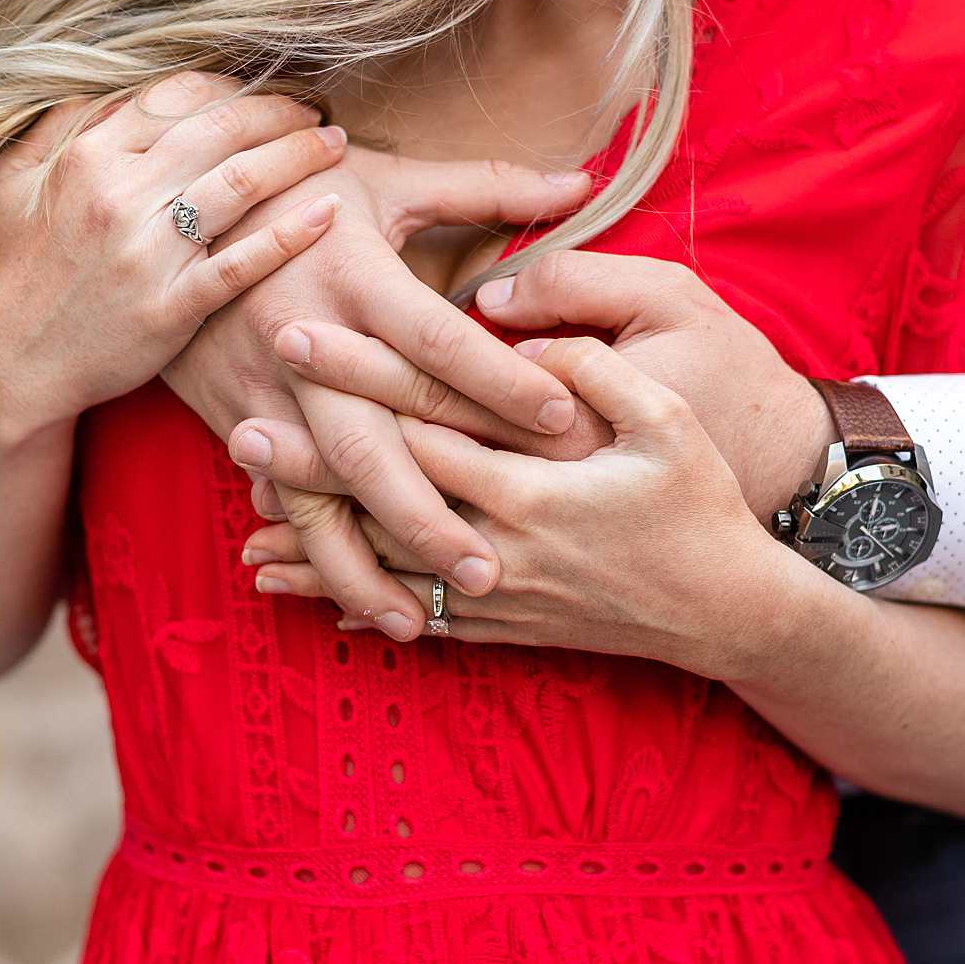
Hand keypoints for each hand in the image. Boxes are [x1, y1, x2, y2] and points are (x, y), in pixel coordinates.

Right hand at [0, 72, 345, 443]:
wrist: (14, 363)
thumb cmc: (17, 269)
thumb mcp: (13, 182)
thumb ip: (58, 125)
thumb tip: (107, 81)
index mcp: (86, 156)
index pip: (177, 95)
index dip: (232, 84)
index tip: (263, 86)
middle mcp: (119, 196)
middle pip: (222, 129)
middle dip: (279, 111)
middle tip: (314, 110)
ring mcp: (148, 253)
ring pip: (242, 183)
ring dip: (299, 156)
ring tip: (333, 145)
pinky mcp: (173, 307)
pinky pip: (243, 261)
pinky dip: (291, 233)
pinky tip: (329, 210)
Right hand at [158, 149, 594, 640]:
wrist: (164, 208)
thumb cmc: (298, 190)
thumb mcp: (386, 179)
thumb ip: (487, 186)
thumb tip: (581, 181)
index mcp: (353, 278)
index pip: (436, 341)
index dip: (500, 381)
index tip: (563, 420)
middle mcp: (306, 344)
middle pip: (369, 446)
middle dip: (427, 518)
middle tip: (488, 572)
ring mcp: (265, 391)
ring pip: (314, 494)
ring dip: (360, 564)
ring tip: (414, 622)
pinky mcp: (236, 418)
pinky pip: (278, 497)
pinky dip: (311, 550)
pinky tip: (349, 597)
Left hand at [242, 337, 786, 674]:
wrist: (727, 611)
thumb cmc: (702, 506)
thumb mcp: (670, 418)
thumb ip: (597, 370)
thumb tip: (529, 338)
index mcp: (529, 486)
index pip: (423, 422)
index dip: (357, 376)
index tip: (301, 335)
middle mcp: (496, 545)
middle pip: (383, 495)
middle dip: (310, 463)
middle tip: (237, 428)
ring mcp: (495, 594)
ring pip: (384, 569)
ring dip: (316, 550)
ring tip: (247, 531)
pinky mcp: (504, 628)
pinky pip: (417, 619)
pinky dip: (361, 607)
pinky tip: (314, 600)